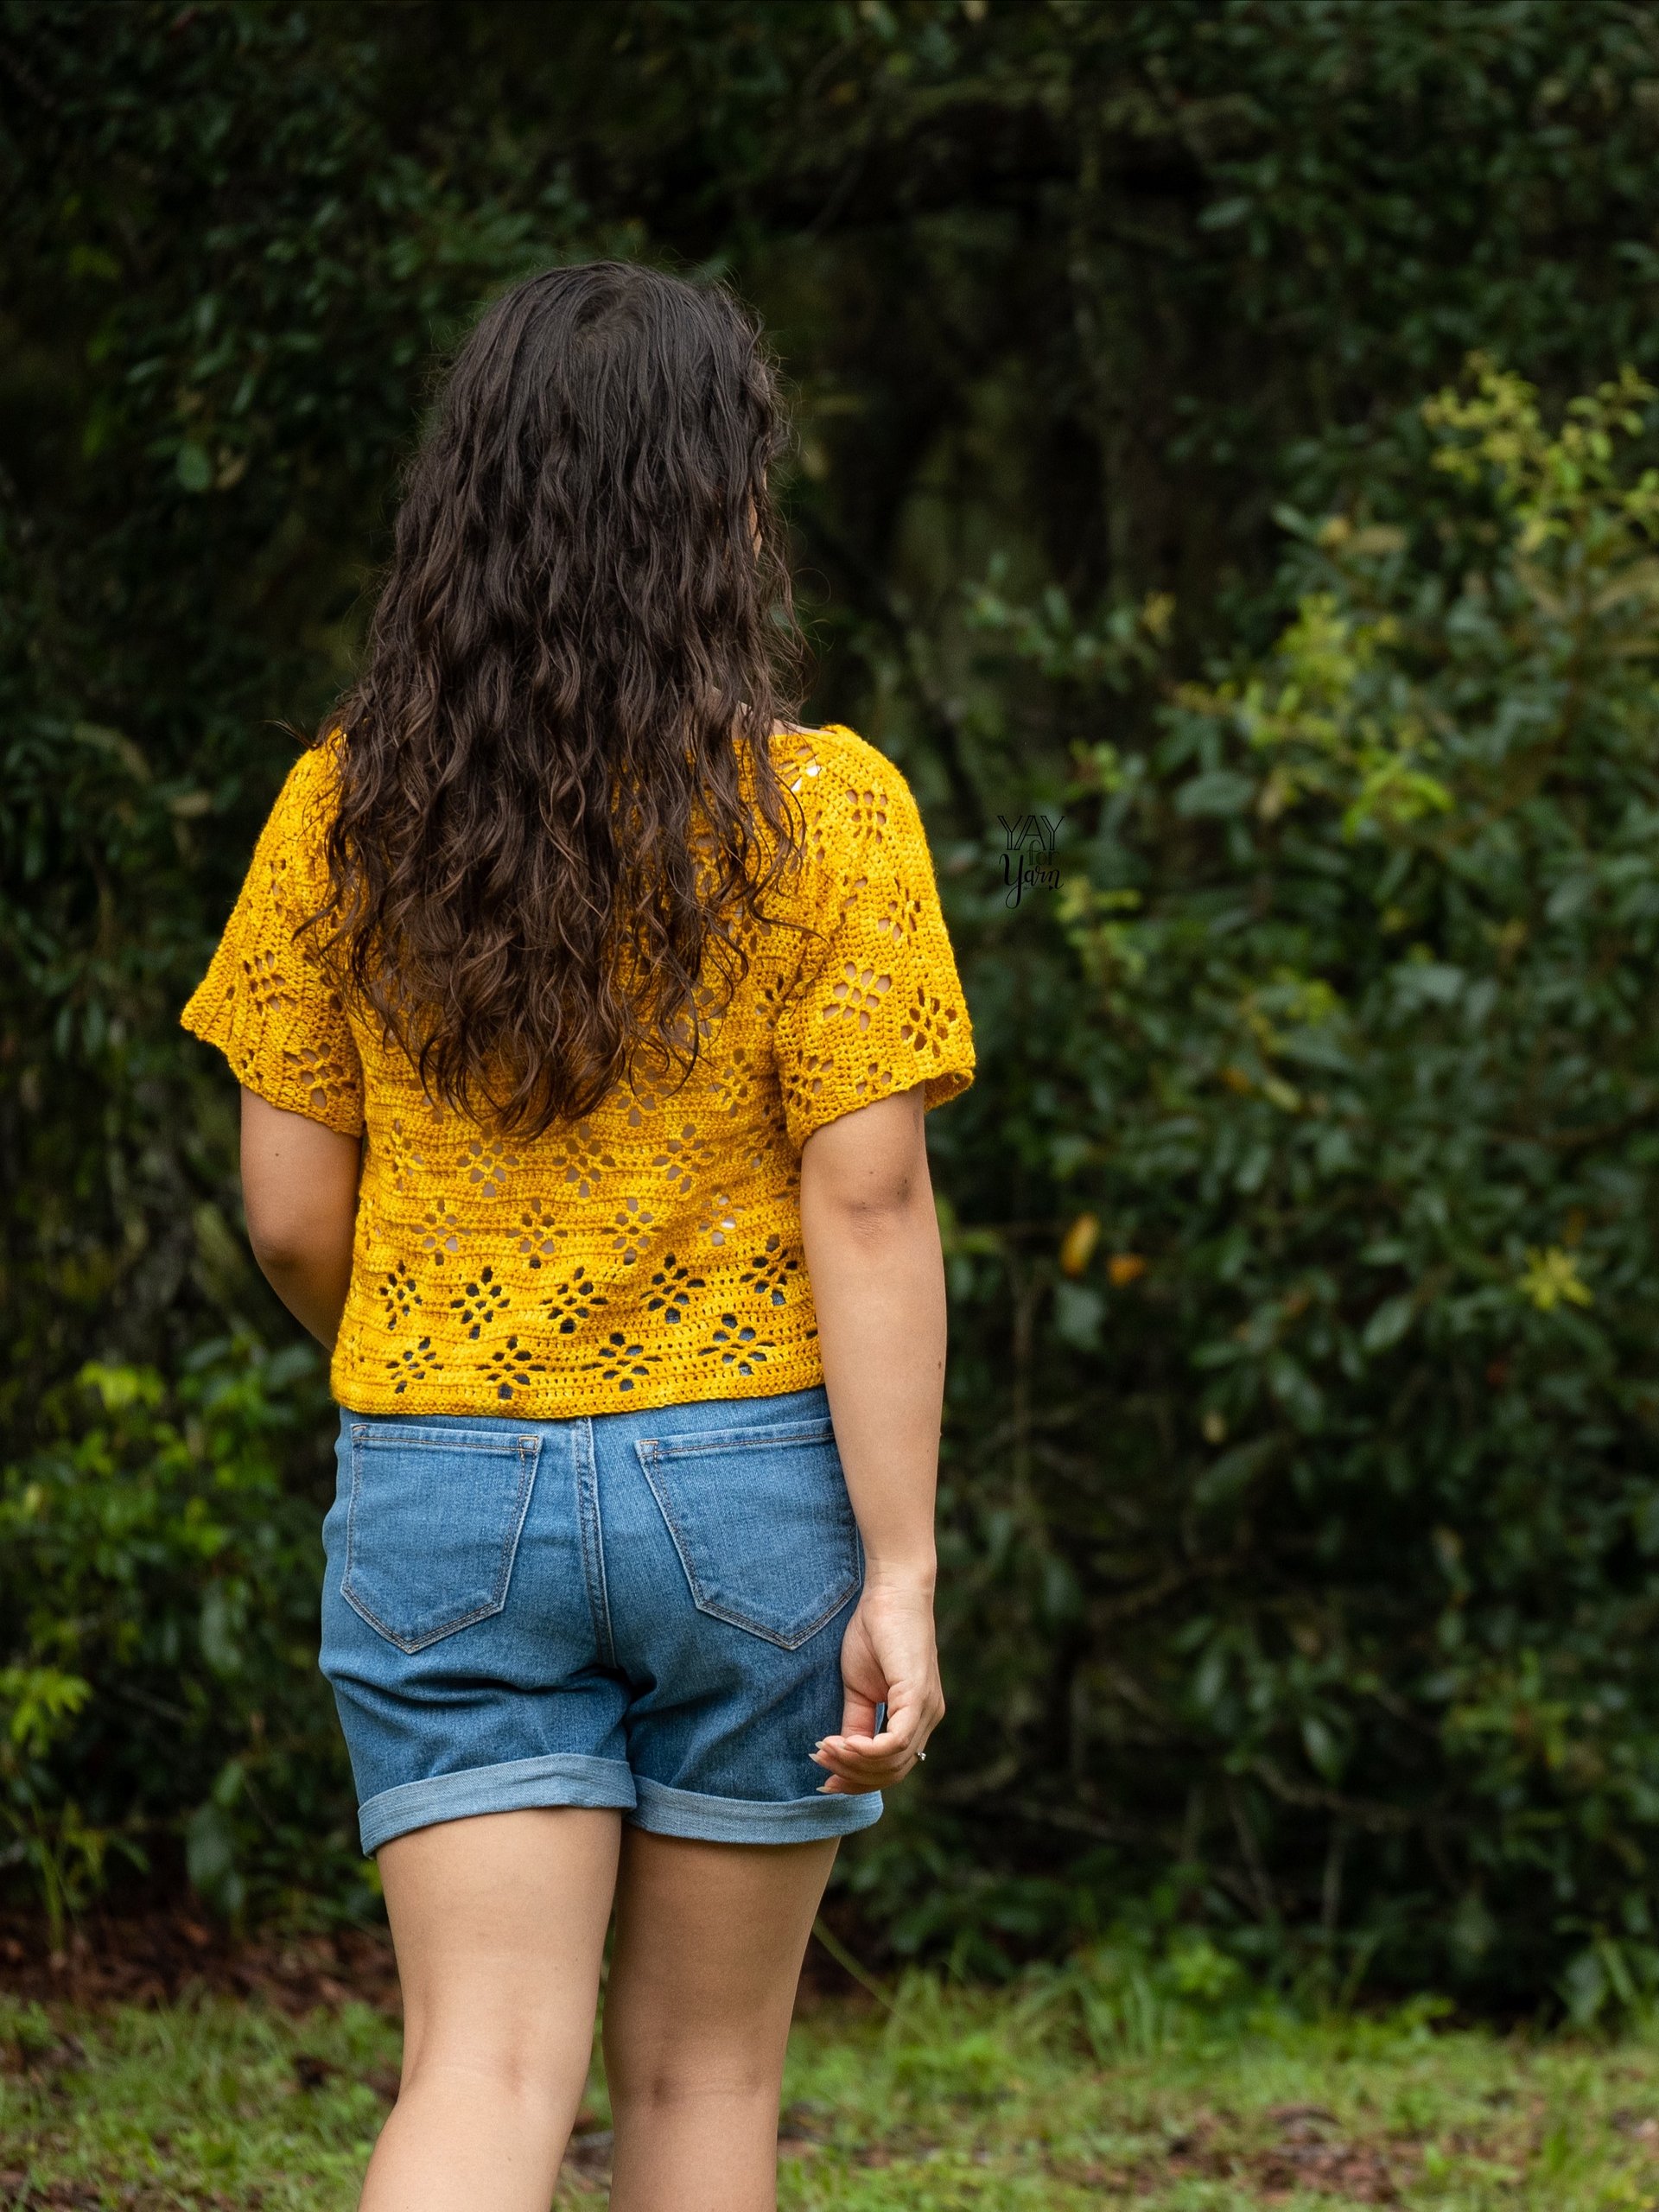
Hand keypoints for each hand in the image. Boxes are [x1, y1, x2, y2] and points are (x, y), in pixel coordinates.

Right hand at [810, 1573, 942, 1793]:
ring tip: (825, 1750)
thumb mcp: (859, 1687)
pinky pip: (897, 1741)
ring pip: (893, 1762)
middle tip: (821, 1765)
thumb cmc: (875, 1632)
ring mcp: (927, 1709)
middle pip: (893, 1773)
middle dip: (853, 1776)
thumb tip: (841, 1753)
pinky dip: (868, 1751)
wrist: (890, 1592)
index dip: (858, 1780)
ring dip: (853, 1763)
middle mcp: (928, 1718)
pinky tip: (843, 1743)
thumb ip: (857, 1721)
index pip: (892, 1768)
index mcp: (916, 1717)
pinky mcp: (918, 1696)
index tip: (826, 1779)